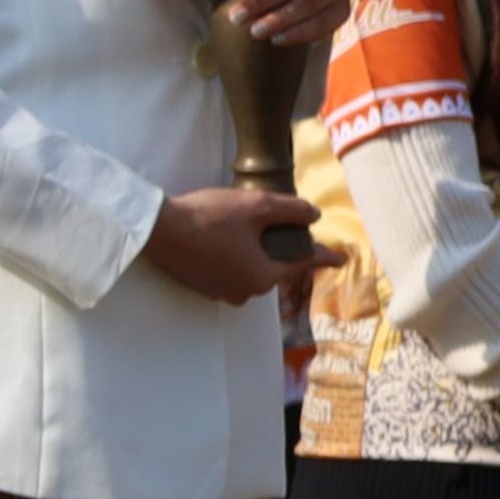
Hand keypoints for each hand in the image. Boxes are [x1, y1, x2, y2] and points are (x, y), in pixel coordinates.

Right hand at [139, 180, 321, 303]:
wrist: (157, 229)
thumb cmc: (208, 217)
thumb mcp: (256, 206)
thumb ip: (290, 211)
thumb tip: (313, 215)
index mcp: (262, 277)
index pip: (302, 265)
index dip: (323, 257)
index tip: (342, 258)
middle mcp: (243, 292)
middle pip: (275, 269)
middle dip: (282, 249)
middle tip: (283, 226)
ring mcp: (220, 292)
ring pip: (252, 271)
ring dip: (257, 252)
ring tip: (248, 227)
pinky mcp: (202, 285)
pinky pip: (231, 272)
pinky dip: (237, 256)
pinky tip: (228, 236)